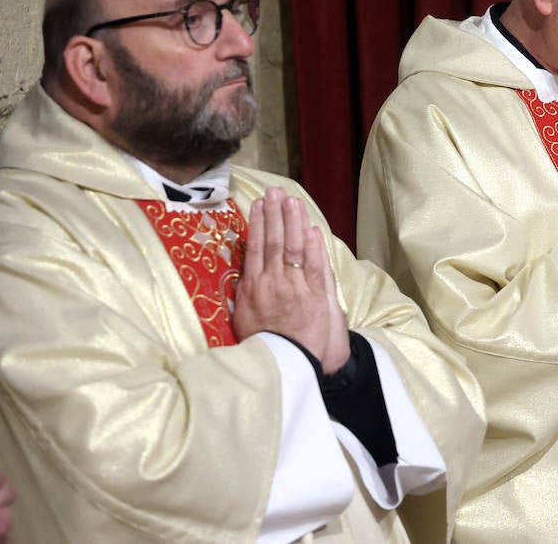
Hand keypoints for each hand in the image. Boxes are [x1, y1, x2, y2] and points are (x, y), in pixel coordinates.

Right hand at [233, 188, 350, 372]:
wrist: (287, 367)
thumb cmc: (264, 348)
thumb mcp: (242, 323)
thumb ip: (243, 300)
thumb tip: (240, 282)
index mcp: (253, 289)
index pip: (256, 249)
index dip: (259, 224)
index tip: (259, 204)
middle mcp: (273, 283)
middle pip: (274, 242)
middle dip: (275, 214)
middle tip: (276, 191)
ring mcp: (296, 287)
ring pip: (294, 248)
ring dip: (294, 222)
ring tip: (292, 200)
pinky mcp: (317, 295)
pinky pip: (315, 264)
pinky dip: (314, 245)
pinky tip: (312, 228)